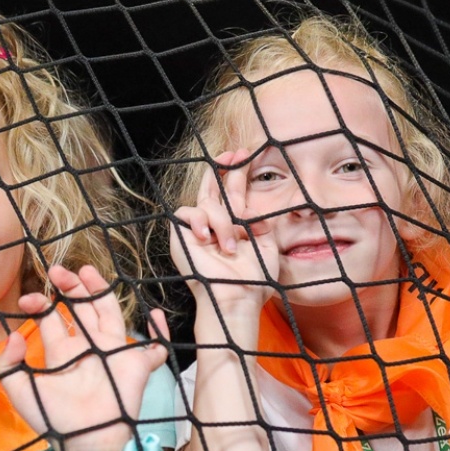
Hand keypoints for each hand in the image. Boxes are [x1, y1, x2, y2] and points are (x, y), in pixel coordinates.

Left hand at [0, 265, 169, 450]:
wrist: (84, 443)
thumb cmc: (53, 420)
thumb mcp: (20, 392)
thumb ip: (7, 365)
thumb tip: (13, 336)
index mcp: (62, 353)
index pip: (53, 320)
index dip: (41, 304)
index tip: (28, 300)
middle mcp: (87, 349)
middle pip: (82, 309)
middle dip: (71, 288)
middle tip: (58, 271)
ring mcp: (113, 354)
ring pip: (110, 314)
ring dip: (100, 292)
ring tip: (86, 271)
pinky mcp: (136, 366)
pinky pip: (155, 348)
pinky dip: (160, 333)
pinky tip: (155, 315)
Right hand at [171, 153, 278, 313]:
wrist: (237, 297)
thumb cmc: (254, 278)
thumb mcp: (267, 244)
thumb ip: (262, 221)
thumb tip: (251, 208)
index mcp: (235, 224)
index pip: (232, 191)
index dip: (236, 172)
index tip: (246, 154)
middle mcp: (215, 224)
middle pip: (214, 187)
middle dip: (222, 168)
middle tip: (234, 154)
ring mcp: (197, 230)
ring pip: (207, 202)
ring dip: (222, 222)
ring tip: (231, 246)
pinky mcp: (182, 236)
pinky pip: (186, 212)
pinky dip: (199, 221)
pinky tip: (207, 237)